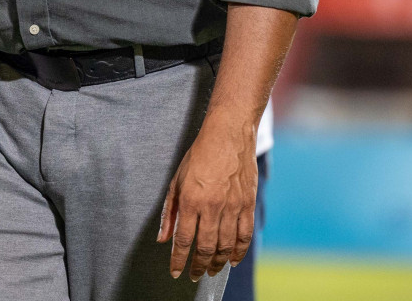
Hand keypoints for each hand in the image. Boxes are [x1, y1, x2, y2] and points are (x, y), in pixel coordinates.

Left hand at [157, 116, 257, 281]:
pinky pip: (245, 235)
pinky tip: (233, 260)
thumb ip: (169, 211)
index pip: (183, 240)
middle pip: (206, 247)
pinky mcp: (248, 204)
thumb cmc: (200, 155)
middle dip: (198, 266)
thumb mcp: (176, 180)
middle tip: (195, 275)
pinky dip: (239, 251)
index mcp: (191, 200)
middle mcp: (212, 206)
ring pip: (226, 246)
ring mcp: (233, 206)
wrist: (228, 135)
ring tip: (211, 270)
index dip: (178, 260)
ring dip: (218, 263)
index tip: (175, 272)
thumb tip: (163, 237)